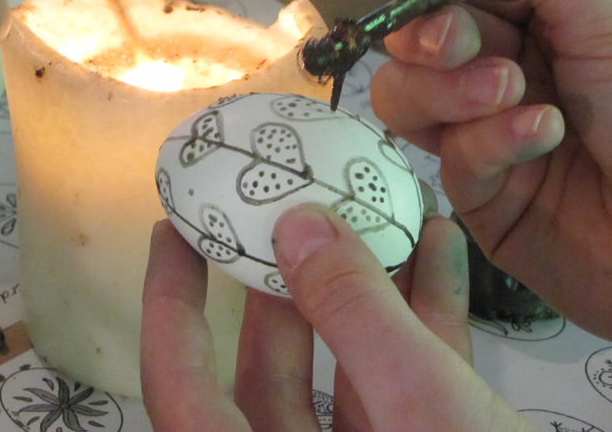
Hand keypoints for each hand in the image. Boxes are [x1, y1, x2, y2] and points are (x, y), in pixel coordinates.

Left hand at [141, 210, 529, 430]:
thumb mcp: (424, 409)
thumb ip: (356, 314)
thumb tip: (296, 223)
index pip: (182, 391)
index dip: (169, 307)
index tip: (174, 230)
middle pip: (270, 372)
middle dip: (288, 281)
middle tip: (295, 204)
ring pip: (347, 371)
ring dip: (369, 289)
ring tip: (379, 209)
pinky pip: (408, 385)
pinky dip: (424, 320)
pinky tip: (442, 252)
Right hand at [370, 0, 611, 397]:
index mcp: (540, 11)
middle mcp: (502, 65)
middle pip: (414, 35)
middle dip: (432, 34)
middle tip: (462, 44)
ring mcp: (484, 133)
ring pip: (405, 96)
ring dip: (450, 89)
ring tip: (513, 93)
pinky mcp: (481, 196)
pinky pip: (447, 157)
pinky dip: (487, 143)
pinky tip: (541, 141)